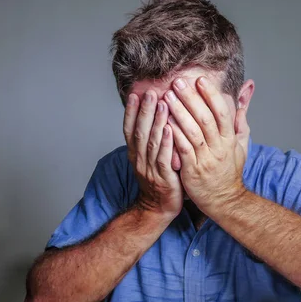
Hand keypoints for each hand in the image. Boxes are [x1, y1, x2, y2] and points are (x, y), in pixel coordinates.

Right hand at [123, 90, 183, 220]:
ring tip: (162, 103)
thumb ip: (150, 141)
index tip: (135, 94)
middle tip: (150, 92)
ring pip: (151, 142)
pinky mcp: (163, 178)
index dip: (131, 112)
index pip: (129, 129)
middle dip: (145, 111)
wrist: (157, 209)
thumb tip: (154, 117)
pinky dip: (166, 143)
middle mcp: (140, 160)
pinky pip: (164, 158)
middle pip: (140, 132)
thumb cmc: (157, 181)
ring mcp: (150, 169)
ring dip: (156, 122)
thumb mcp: (148, 160)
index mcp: (135, 154)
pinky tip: (170, 129)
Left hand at [164, 76, 249, 215]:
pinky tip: (164, 122)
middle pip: (205, 119)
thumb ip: (240, 115)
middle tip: (177, 82)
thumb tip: (247, 88)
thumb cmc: (229, 169)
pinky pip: (183, 150)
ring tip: (167, 98)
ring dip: (179, 113)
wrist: (224, 200)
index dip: (211, 95)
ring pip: (192, 133)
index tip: (200, 80)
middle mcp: (219, 148)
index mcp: (229, 139)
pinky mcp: (192, 171)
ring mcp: (206, 159)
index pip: (222, 113)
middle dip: (191, 99)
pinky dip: (174, 135)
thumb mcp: (240, 142)